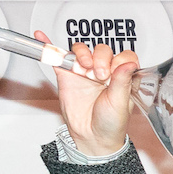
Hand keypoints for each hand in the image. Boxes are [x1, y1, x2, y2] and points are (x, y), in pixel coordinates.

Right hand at [48, 37, 136, 157]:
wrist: (92, 136)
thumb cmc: (111, 123)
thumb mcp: (120, 103)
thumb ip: (123, 81)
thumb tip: (130, 63)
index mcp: (123, 77)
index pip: (124, 56)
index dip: (120, 60)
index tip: (115, 72)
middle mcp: (105, 72)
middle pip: (103, 50)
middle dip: (101, 58)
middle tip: (100, 76)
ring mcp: (85, 72)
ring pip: (82, 50)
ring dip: (83, 54)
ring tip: (85, 69)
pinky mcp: (67, 74)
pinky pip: (58, 57)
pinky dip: (49, 46)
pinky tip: (42, 36)